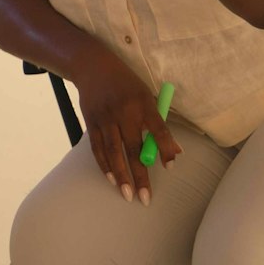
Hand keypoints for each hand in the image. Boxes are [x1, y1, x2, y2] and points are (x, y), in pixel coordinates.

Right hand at [75, 51, 181, 204]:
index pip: (158, 128)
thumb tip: (172, 152)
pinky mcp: (91, 121)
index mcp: (143, 103)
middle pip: (133, 148)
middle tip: (145, 197)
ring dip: (121, 175)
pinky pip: (98, 148)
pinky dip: (105, 165)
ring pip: (114, 152)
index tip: (170, 167)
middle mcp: (123, 111)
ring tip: (128, 194)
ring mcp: (105, 118)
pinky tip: (112, 179)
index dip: (165, 148)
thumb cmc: (127, 84)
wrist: (93, 66)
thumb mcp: (146, 96)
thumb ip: (157, 122)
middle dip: (140, 175)